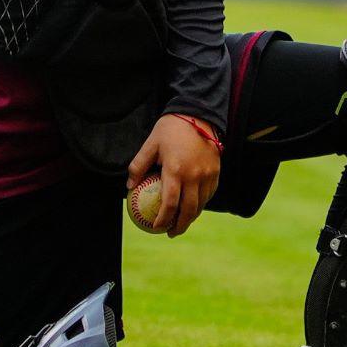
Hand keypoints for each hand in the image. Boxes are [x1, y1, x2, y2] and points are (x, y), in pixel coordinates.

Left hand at [126, 114, 220, 237]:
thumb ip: (138, 165)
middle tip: (170, 232)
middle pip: (189, 210)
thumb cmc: (170, 129)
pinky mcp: (216, 172)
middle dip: (179, 226)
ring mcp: (208, 175)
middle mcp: (194, 176)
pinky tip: (193, 206)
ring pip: (201, 204)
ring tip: (181, 223)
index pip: (169, 204)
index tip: (155, 227)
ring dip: (191, 217)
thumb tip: (129, 186)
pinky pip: (209, 194)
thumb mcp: (150, 144)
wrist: (198, 114)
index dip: (162, 220)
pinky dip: (201, 204)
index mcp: (176, 170)